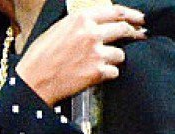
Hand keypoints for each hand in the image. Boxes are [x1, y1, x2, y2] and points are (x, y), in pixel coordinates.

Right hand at [15, 5, 145, 106]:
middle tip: (140, 37)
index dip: (131, 15)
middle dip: (135, 34)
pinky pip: (114, 72)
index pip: (115, 12)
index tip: (140, 19)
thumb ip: (80, 25)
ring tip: (102, 63)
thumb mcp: (58, 29)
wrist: (33, 81)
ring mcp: (96, 53)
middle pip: (123, 30)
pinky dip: (108, 74)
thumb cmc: (40, 57)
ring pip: (121, 54)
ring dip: (115, 59)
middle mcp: (91, 33)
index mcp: (81, 19)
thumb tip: (97, 24)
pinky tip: (96, 75)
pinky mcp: (97, 72)